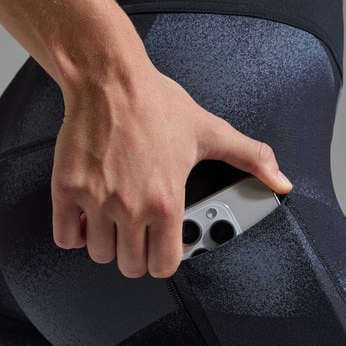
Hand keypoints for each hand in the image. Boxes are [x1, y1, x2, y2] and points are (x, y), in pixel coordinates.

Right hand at [50, 50, 292, 278]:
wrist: (110, 79)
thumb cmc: (156, 103)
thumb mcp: (212, 132)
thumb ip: (250, 159)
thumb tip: (280, 180)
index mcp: (167, 201)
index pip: (163, 265)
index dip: (164, 260)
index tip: (161, 248)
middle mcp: (130, 207)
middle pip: (129, 266)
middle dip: (136, 255)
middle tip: (138, 235)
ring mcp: (96, 201)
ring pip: (98, 254)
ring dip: (106, 244)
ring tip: (114, 222)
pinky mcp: (67, 190)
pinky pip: (65, 236)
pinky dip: (74, 233)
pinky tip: (86, 217)